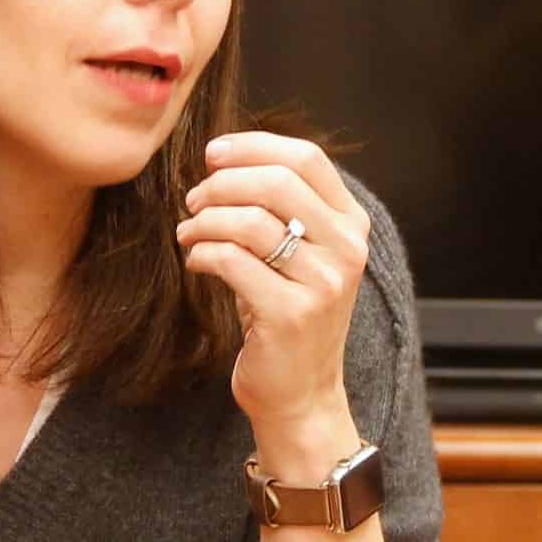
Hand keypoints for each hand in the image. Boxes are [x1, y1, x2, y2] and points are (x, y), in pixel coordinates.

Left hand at [177, 131, 371, 466]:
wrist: (300, 394)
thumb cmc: (287, 316)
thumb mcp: (299, 256)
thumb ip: (279, 209)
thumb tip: (221, 159)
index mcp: (352, 225)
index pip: (307, 158)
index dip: (253, 146)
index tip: (213, 154)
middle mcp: (348, 250)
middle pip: (276, 181)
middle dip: (222, 183)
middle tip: (194, 200)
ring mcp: (323, 283)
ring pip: (250, 220)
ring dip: (204, 220)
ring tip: (188, 233)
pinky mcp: (291, 314)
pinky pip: (231, 261)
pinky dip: (201, 254)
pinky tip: (195, 262)